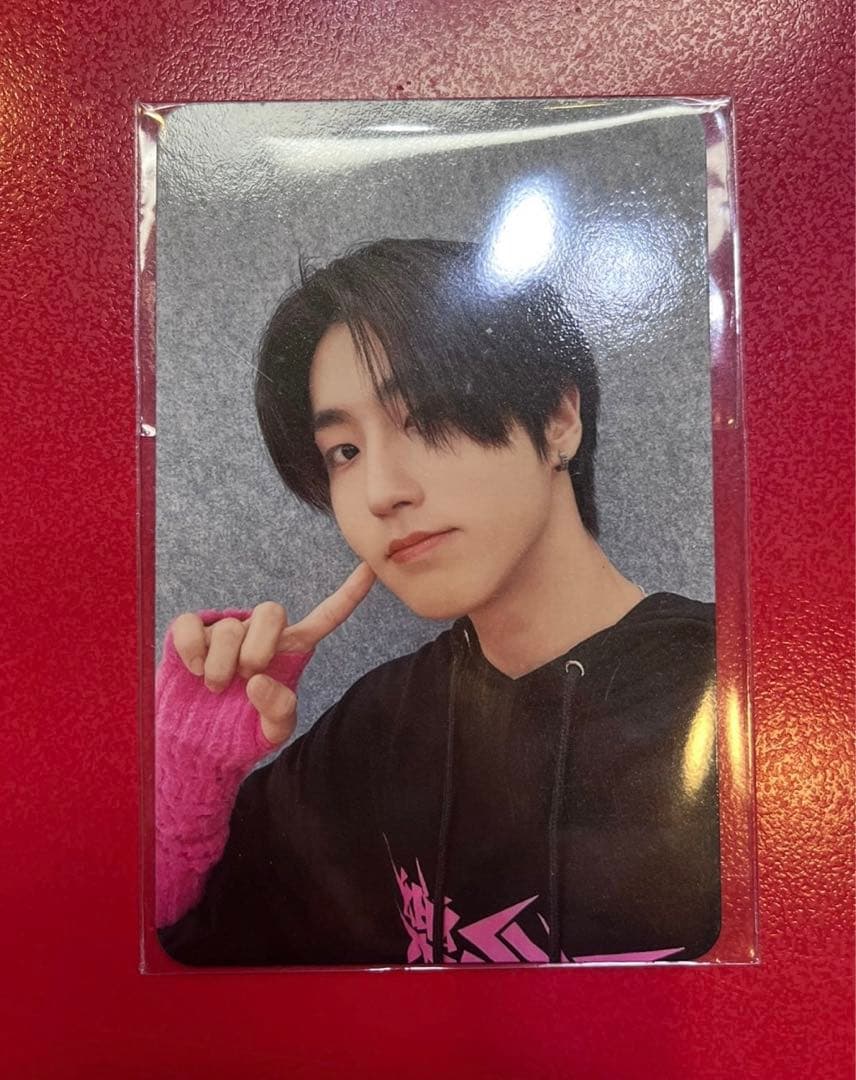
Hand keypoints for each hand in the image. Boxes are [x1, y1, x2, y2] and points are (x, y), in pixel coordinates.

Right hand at [170, 562, 375, 744]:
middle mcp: (258, 635)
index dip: (347, 596)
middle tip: (245, 677)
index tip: (370, 569)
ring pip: (230, 626)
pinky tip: (194, 670)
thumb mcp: (270, 733)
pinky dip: (192, 648)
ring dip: (223, 663)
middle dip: (259, 647)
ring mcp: (223, 632)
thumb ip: (278, 711)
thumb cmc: (239, 734)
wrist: (197, 748)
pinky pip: (192, 625)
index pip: (322, 618)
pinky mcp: (190, 635)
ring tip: (217, 687)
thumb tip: (258, 680)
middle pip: (272, 610)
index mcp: (288, 652)